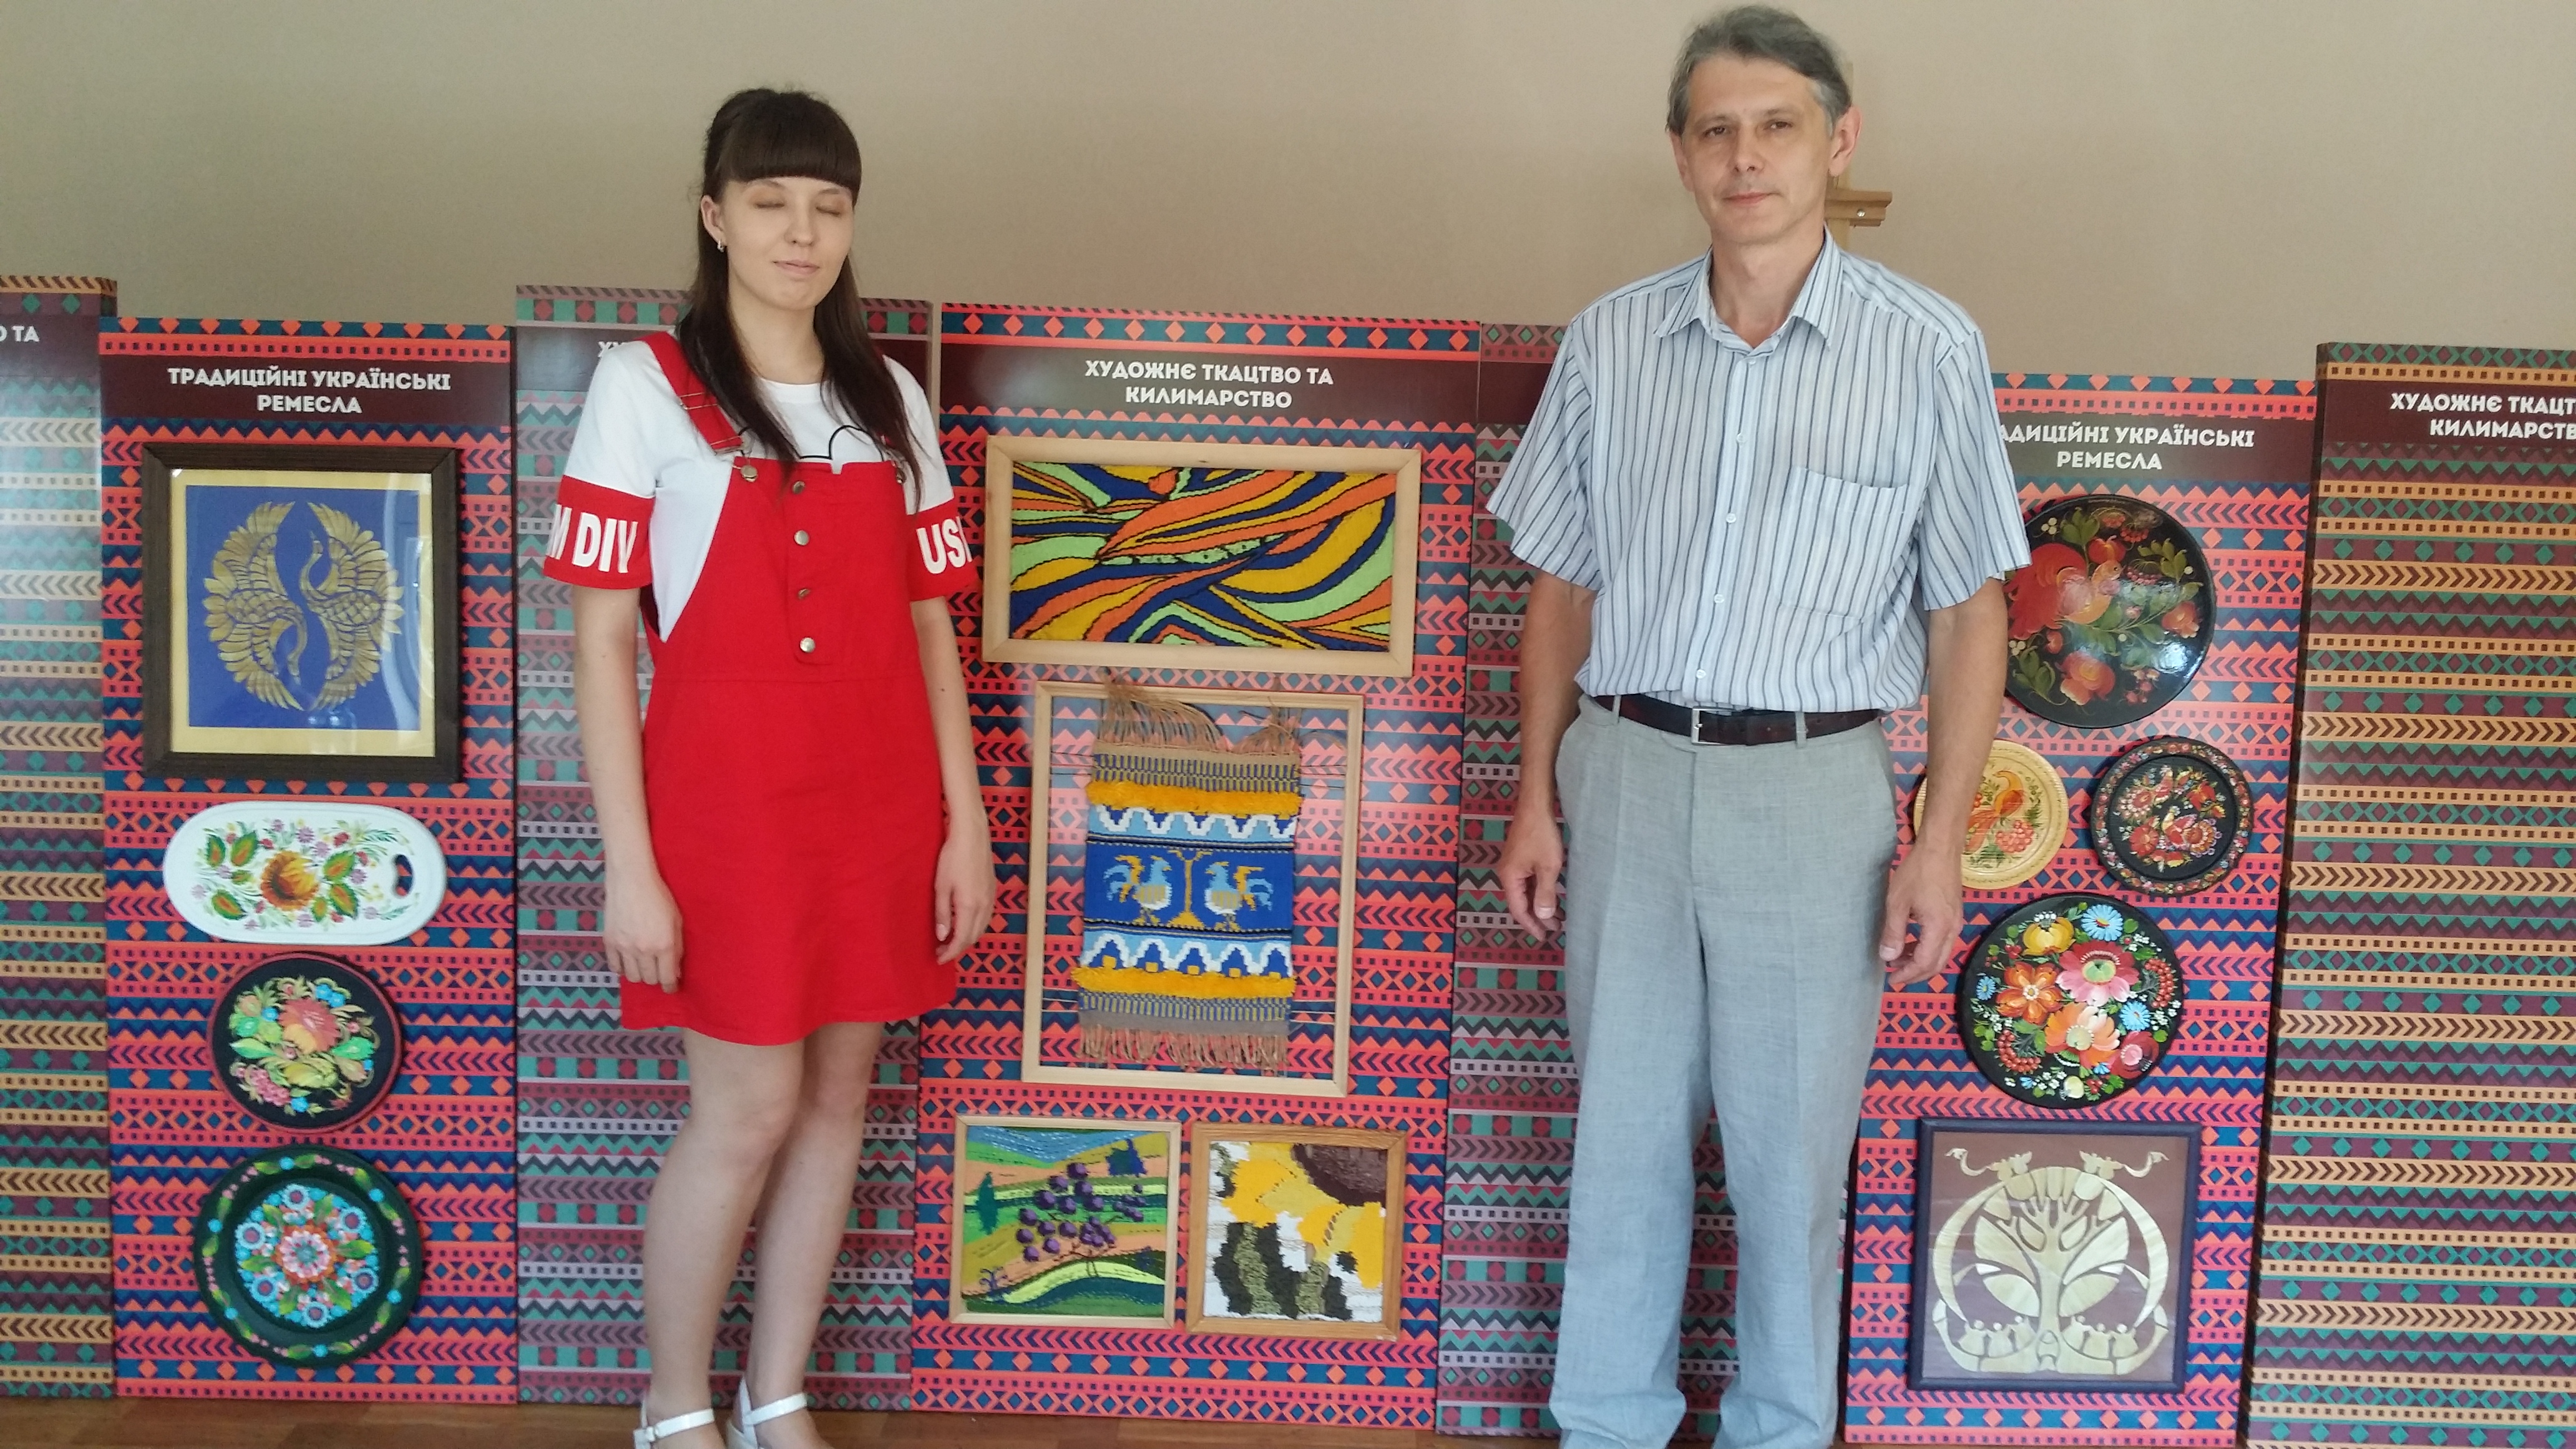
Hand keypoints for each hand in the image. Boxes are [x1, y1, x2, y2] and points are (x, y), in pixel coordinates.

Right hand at [604, 864, 682, 991]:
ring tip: (644, 965)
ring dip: (640, 974)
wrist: (631, 880)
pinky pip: (614, 967)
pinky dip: (622, 968)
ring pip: (632, 976)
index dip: (670, 987)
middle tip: (658, 971)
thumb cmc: (660, 896)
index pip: (666, 978)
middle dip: (656, 979)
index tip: (671, 988)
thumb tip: (675, 972)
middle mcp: (643, 950)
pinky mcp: (609, 941)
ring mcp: (624, 947)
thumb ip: (677, 948)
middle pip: (649, 980)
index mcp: (664, 945)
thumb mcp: (677, 921)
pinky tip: (628, 961)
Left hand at [933, 828, 996, 964]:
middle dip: (957, 948)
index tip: (937, 958)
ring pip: (981, 928)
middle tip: (940, 950)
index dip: (950, 952)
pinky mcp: (992, 891)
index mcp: (969, 907)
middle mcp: (984, 906)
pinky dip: (975, 927)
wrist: (973, 835)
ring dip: (967, 938)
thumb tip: (942, 936)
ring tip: (951, 940)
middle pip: (973, 937)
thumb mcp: (941, 887)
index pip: (961, 940)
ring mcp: (990, 898)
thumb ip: (942, 913)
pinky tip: (965, 923)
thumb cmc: (952, 858)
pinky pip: (986, 918)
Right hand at [1497, 805, 1565, 941]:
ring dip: (1539, 904)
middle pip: (1520, 902)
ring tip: (1557, 916)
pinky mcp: (1521, 857)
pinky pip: (1528, 881)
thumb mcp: (1548, 867)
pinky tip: (1551, 895)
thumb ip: (1545, 894)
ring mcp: (1513, 865)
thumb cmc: (1542, 836)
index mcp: (1509, 877)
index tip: (1544, 936)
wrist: (1536, 805)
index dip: (1531, 924)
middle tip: (1555, 929)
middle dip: (1536, 917)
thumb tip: (1542, 917)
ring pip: (1525, 891)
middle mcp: (1507, 873)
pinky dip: (1539, 891)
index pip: (1518, 909)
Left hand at [1877, 845, 1963, 987]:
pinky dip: (1928, 948)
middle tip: (1894, 974)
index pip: (1924, 963)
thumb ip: (1893, 932)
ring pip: (1942, 953)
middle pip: (1937, 964)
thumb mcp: (1898, 903)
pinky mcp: (1955, 914)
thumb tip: (1888, 958)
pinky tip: (1912, 941)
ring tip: (1899, 957)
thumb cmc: (1917, 872)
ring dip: (1921, 961)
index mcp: (1939, 929)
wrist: (1941, 848)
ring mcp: (1957, 922)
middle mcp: (1953, 930)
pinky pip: (1944, 941)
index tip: (1891, 979)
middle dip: (1916, 973)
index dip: (1908, 975)